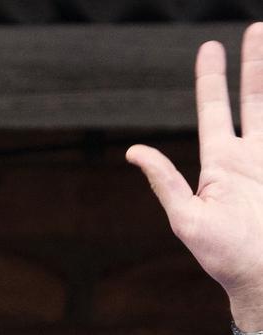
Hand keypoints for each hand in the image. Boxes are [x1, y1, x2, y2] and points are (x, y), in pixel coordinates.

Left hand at [126, 22, 262, 328]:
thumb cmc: (224, 258)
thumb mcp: (187, 219)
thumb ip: (165, 182)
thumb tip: (133, 151)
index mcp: (219, 167)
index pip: (215, 110)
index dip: (212, 79)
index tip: (210, 47)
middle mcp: (249, 159)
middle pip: (253, 98)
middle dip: (253, 64)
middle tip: (254, 29)